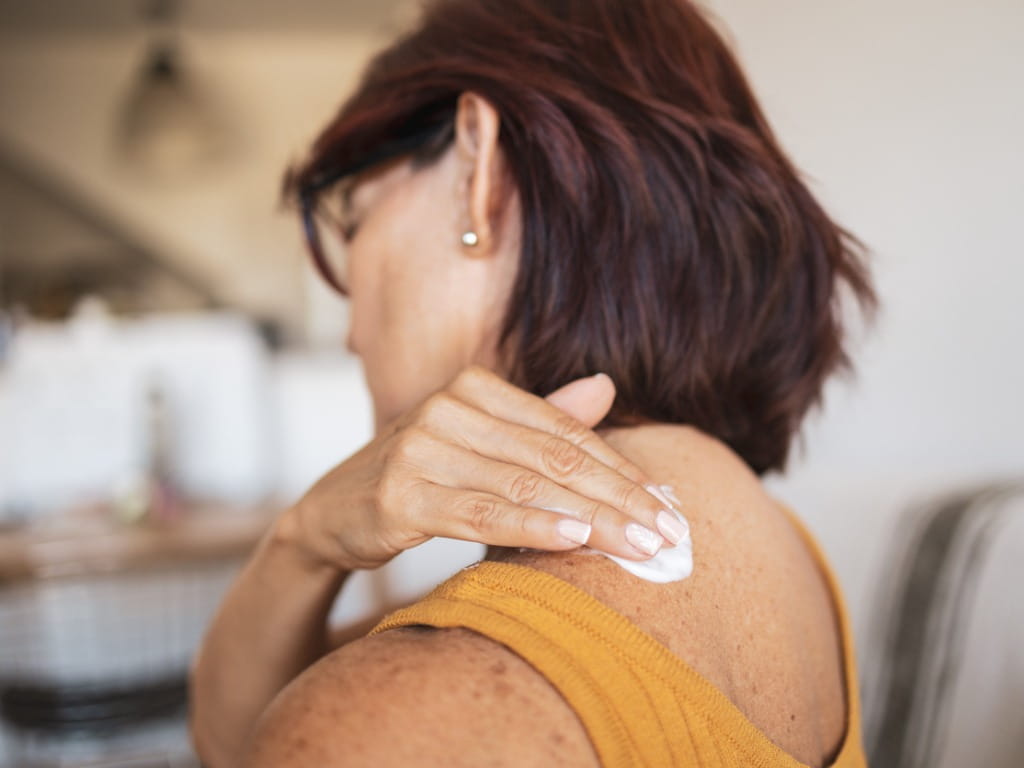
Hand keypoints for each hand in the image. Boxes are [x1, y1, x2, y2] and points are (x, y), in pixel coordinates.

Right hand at [277, 365, 683, 571]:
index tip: (665, 505)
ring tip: (639, 546)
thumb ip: (542, 420)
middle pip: (553, 457)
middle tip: (668, 533)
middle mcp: (448, 407)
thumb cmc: (420, 477)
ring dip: (591, 518)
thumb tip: (606, 386)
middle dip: (618, 498)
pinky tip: (575, 539)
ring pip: (524, 485)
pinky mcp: (400, 493)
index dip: (619, 469)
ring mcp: (421, 447)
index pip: (564, 432)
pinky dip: (531, 525)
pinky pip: (480, 512)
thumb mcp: (481, 444)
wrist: (332, 514)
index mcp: (474, 387)